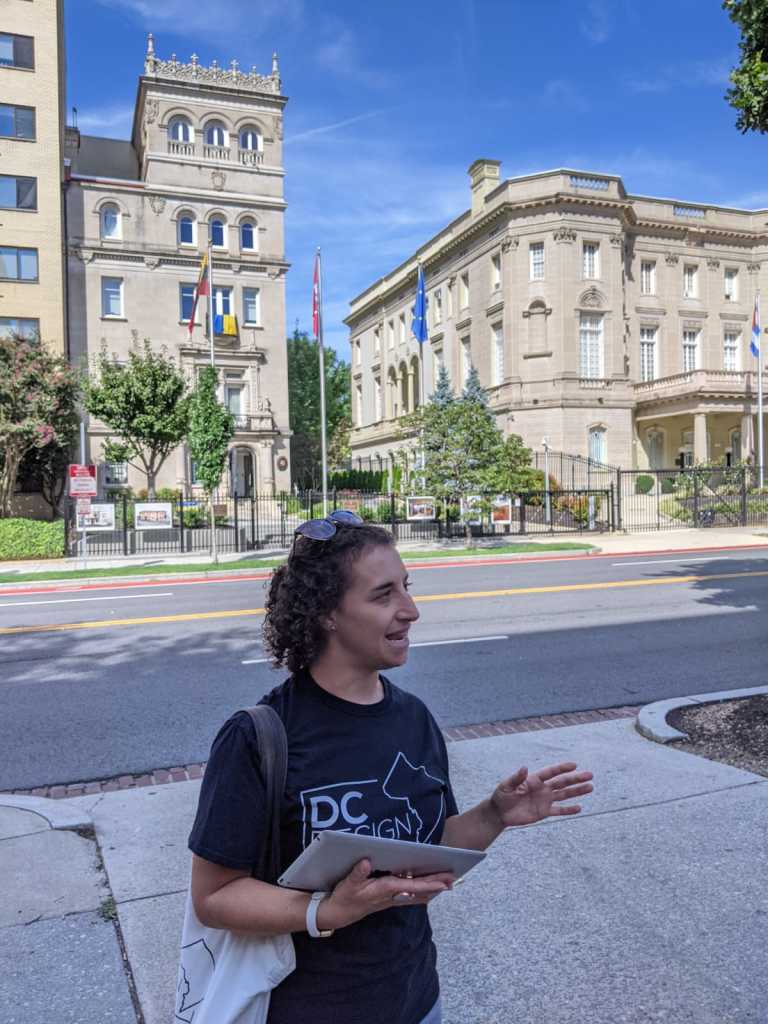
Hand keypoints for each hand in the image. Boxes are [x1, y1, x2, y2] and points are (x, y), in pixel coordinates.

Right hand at [317, 859, 453, 930]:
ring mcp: (391, 899)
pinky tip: (429, 891)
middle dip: (436, 885)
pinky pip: (410, 896)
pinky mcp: (388, 899)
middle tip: (453, 879)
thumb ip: (357, 874)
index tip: (443, 882)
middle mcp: (391, 896)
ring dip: (431, 889)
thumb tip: (366, 862)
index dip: (427, 883)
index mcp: (384, 890)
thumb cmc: (344, 898)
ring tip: (447, 883)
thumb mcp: (346, 885)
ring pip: (416, 894)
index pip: (411, 886)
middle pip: (418, 890)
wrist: (338, 914)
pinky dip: (422, 892)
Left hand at [489, 762, 593, 827]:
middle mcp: (542, 788)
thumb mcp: (506, 785)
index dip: (562, 768)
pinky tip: (579, 808)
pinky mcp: (544, 812)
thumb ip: (516, 778)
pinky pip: (559, 811)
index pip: (551, 772)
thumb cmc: (502, 796)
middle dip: (576, 779)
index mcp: (534, 779)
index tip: (574, 765)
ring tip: (590, 787)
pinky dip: (568, 810)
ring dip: (577, 791)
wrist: (500, 813)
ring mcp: (544, 800)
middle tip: (590, 775)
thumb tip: (524, 768)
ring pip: (564, 795)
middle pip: (562, 782)